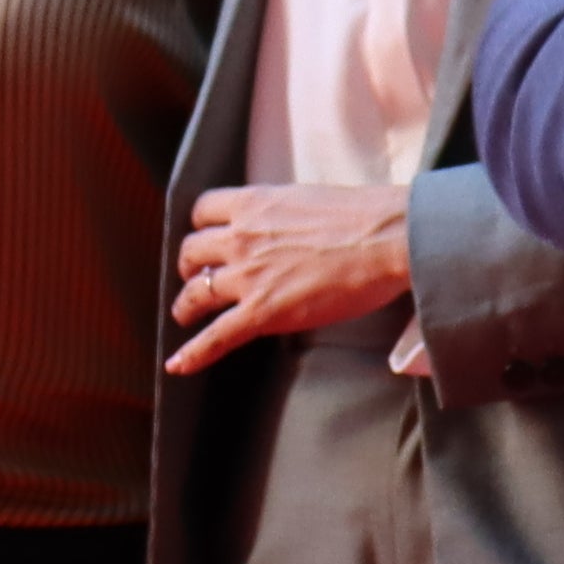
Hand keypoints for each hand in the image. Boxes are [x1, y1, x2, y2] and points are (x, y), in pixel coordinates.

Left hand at [168, 182, 412, 372]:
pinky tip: (177, 365)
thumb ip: (284, 213)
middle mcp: (242, 238)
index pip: (203, 209)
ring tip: (185, 314)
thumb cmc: (364, 217)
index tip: (206, 236)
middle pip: (192, 250)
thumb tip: (287, 226)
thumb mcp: (308, 198)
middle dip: (190, 265)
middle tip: (197, 276)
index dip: (201, 225)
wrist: (386, 239)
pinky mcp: (262, 312)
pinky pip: (216, 336)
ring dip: (186, 305)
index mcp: (254, 204)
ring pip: (196, 292)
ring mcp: (248, 276)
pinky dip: (193, 353)